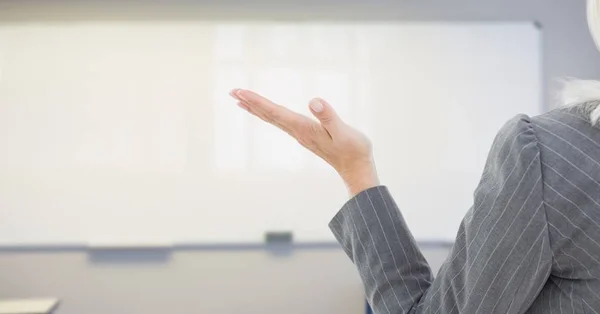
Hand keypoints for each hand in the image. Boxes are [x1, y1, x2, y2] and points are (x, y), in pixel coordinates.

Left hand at [230, 88, 379, 195]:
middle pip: (269, 115)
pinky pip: (281, 122)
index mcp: (304, 128)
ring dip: (257, 108)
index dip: (258, 101)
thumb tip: (313, 101)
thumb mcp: (344, 132)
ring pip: (273, 119)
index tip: (241, 92)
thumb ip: (328, 117)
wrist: (357, 169)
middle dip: (250, 102)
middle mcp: (298, 132)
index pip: (275, 112)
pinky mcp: (306, 135)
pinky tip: (267, 112)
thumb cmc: (354, 150)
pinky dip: (269, 114)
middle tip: (232, 91)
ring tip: (240, 100)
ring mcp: (300, 135)